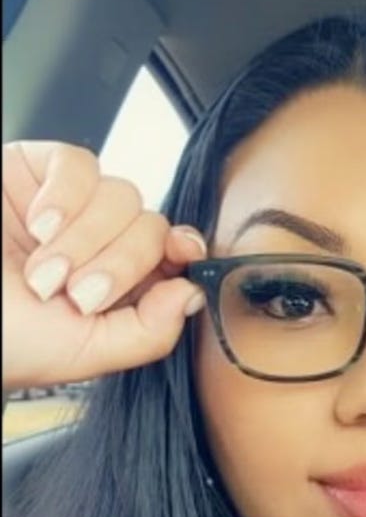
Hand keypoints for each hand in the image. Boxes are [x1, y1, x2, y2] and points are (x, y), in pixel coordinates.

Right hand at [2, 141, 206, 389]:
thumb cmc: (0, 338)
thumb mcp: (82, 352)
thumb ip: (148, 332)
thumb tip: (194, 294)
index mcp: (120, 285)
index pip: (175, 254)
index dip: (185, 250)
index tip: (183, 255)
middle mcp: (102, 243)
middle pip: (152, 227)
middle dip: (120, 263)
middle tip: (75, 293)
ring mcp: (72, 207)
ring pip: (123, 196)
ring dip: (85, 238)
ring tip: (42, 272)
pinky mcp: (36, 172)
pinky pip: (80, 164)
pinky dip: (67, 195)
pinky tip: (38, 224)